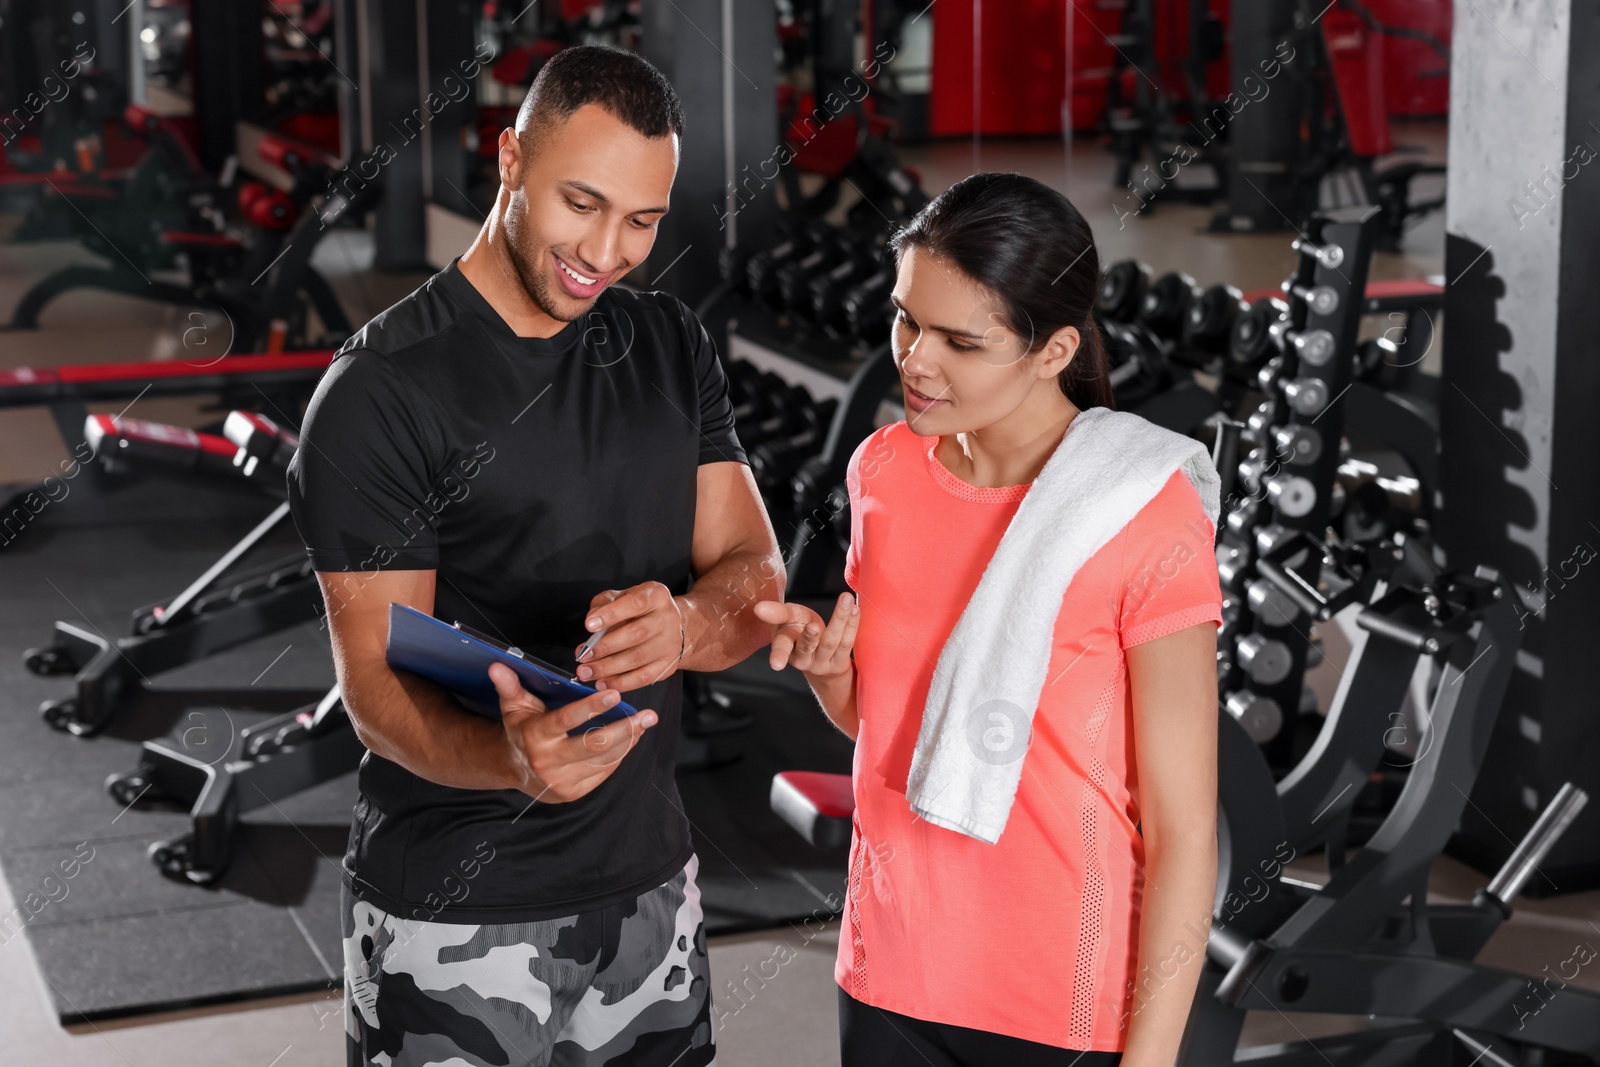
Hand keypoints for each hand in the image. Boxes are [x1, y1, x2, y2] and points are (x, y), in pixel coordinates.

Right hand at [489, 662, 657, 802]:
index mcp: (535, 736)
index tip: (615, 694)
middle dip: (624, 730)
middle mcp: (548, 761)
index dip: (591, 707)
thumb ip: (510, 685)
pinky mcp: (573, 793)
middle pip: (593, 746)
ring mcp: (561, 781)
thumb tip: (497, 665)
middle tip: (647, 715)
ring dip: (628, 741)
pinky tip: (631, 739)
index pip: (567, 720)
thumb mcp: (514, 706)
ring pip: (603, 761)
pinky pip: (602, 773)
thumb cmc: (521, 730)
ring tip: (644, 723)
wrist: (514, 770)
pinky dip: (620, 755)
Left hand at [572, 582, 685, 692]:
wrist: (669, 624)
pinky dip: (620, 682)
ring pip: (638, 658)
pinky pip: (643, 677)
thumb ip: (604, 604)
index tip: (589, 625)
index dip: (611, 614)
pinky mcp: (667, 665)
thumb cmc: (639, 609)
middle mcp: (667, 618)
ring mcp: (670, 643)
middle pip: (637, 634)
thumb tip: (592, 622)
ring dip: (608, 668)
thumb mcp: (622, 597)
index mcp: (656, 596)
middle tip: (583, 655)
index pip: (636, 603)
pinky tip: (602, 682)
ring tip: (587, 671)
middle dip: (606, 647)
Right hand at [753, 592, 857, 679]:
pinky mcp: (839, 663)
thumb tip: (759, 608)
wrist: (819, 656)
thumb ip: (777, 613)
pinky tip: (855, 609)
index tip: (776, 664)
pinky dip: (852, 625)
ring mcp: (821, 663)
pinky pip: (847, 643)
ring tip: (846, 599)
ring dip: (840, 619)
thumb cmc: (798, 630)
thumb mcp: (787, 618)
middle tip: (813, 626)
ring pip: (831, 642)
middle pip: (807, 646)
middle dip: (810, 636)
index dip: (778, 655)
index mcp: (785, 646)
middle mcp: (802, 659)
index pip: (781, 648)